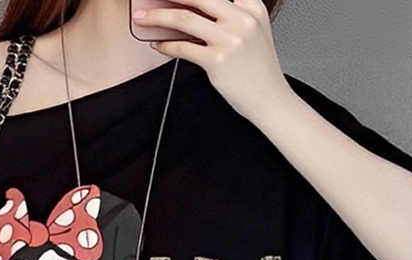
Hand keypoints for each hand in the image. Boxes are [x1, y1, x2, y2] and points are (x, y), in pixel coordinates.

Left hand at [132, 0, 293, 123]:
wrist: (269, 99)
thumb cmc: (258, 70)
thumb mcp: (253, 32)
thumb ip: (231, 16)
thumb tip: (194, 12)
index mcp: (252, 7)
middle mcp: (242, 19)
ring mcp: (230, 39)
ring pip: (185, 18)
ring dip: (158, 16)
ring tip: (142, 18)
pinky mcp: (218, 61)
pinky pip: (183, 48)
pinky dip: (166, 45)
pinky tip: (158, 44)